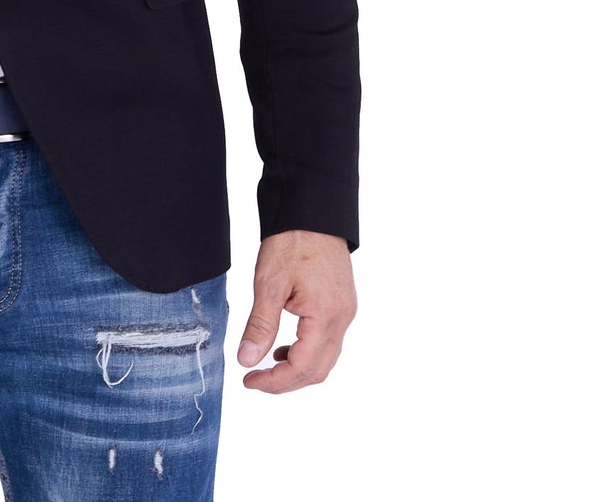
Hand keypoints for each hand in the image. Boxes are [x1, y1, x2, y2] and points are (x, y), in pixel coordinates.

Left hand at [236, 229, 355, 392]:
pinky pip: (328, 341)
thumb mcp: (269, 283)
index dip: (275, 381)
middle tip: (256, 380)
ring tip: (268, 365)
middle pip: (318, 370)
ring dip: (298, 369)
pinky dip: (307, 351)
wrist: (314, 211)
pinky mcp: (342, 303)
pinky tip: (285, 346)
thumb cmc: (293, 240)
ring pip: (325, 358)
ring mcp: (345, 311)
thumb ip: (260, 325)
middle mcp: (342, 319)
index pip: (302, 367)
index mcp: (325, 316)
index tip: (249, 381)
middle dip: (286, 381)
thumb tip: (247, 360)